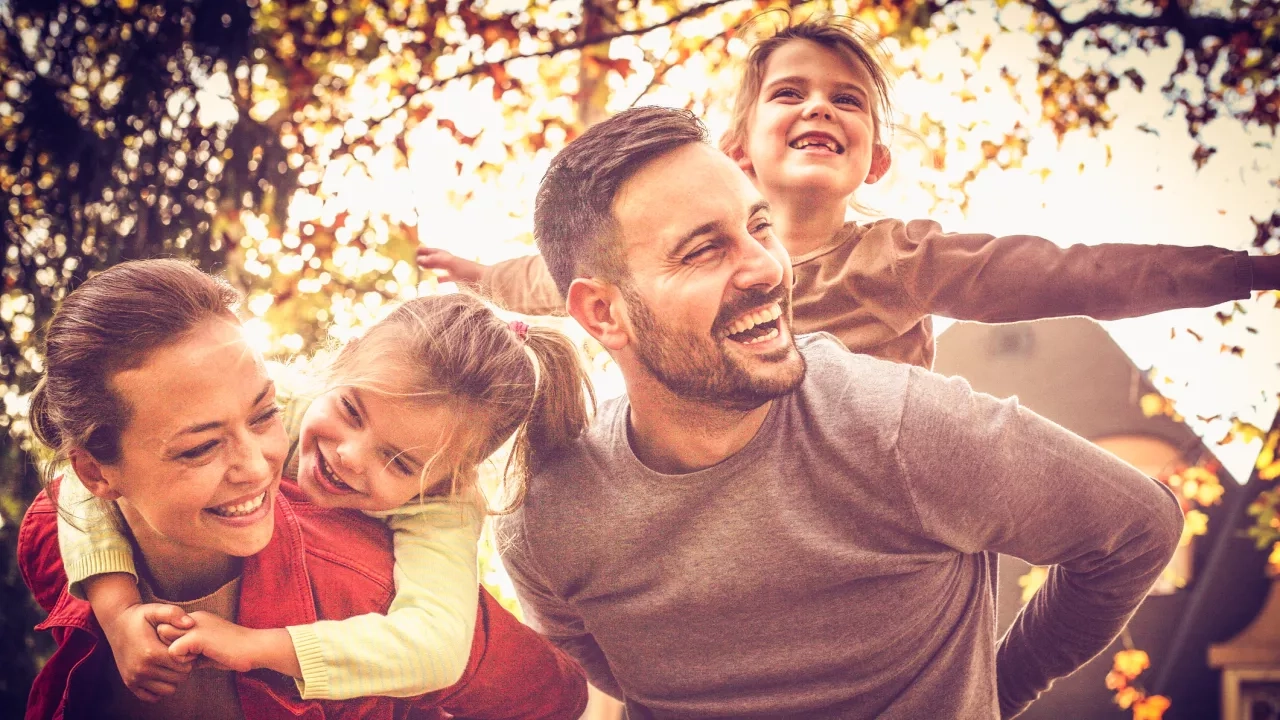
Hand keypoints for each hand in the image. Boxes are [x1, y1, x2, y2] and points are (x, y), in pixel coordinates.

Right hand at [100, 603, 195, 702]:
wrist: (117, 622)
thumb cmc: (141, 616)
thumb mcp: (156, 610)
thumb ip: (174, 614)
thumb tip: (190, 623)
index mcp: (151, 652)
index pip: (184, 666)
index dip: (190, 657)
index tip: (186, 647)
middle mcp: (142, 669)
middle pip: (179, 678)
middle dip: (184, 667)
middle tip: (180, 655)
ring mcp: (134, 678)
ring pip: (168, 690)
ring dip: (173, 678)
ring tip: (171, 663)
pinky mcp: (129, 683)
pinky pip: (151, 696)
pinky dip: (159, 688)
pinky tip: (161, 673)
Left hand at [166, 612, 300, 677]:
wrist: (256, 648)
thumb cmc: (236, 652)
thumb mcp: (209, 649)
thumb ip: (193, 650)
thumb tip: (178, 660)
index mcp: (197, 618)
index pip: (168, 626)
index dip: (171, 642)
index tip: (187, 655)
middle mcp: (194, 617)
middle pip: (161, 629)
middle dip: (168, 645)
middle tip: (186, 658)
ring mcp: (195, 625)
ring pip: (163, 635)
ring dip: (173, 651)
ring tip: (192, 659)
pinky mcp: (198, 636)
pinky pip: (172, 650)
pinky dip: (182, 660)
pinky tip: (198, 661)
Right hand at [416, 246, 486, 284]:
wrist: (487, 281)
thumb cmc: (471, 272)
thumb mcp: (452, 264)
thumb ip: (436, 261)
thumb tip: (420, 259)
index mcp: (451, 258)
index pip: (436, 252)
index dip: (427, 251)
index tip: (417, 251)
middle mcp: (454, 263)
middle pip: (438, 258)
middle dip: (428, 258)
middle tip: (417, 258)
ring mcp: (457, 272)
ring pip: (442, 267)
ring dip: (433, 266)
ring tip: (424, 267)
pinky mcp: (461, 281)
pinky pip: (449, 278)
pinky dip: (442, 278)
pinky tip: (438, 280)